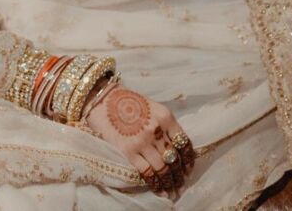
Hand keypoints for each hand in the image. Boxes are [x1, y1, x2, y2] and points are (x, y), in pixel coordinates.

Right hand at [83, 83, 195, 199]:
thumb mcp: (152, 107)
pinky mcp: (128, 151)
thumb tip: (175, 149)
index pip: (184, 143)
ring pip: (163, 168)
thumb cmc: (128, 101)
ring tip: (172, 192)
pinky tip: (160, 189)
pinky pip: (147, 172)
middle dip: (180, 176)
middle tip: (181, 185)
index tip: (188, 170)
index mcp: (165, 116)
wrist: (103, 100)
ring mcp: (143, 141)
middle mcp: (157, 129)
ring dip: (170, 183)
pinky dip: (156, 183)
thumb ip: (164, 125)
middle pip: (175, 158)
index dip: (188, 161)